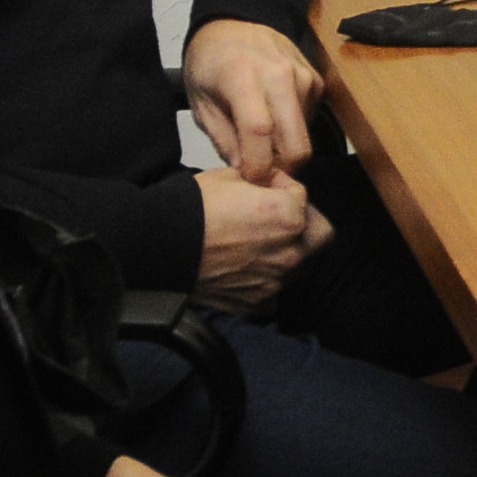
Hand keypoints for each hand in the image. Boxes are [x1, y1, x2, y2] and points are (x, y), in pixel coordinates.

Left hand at [186, 18, 320, 177]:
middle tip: (260, 173)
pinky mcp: (317, 81)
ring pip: (305, 137)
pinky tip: (274, 121)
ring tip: (263, 144)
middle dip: (281, 169)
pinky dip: (293, 131)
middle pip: (296, 143)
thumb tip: (246, 171)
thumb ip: (223, 139)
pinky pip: (310, 121)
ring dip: (285, 150)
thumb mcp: (201, 103)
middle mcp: (280, 76)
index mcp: (243, 78)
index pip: (259, 131)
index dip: (257, 166)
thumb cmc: (209, 64)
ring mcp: (304, 77)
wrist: (234, 23)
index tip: (249, 179)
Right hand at [194, 168, 327, 310]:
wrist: (159, 247)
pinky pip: (273, 292)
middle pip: (318, 233)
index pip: (301, 194)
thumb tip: (270, 185)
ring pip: (298, 263)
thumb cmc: (192, 210)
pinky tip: (247, 269)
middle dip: (303, 221)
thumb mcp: (231, 175)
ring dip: (285, 251)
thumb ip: (262, 181)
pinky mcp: (254, 300)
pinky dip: (265, 281)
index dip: (280, 185)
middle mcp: (288, 252)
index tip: (262, 185)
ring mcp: (273, 280)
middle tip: (277, 214)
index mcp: (288, 216)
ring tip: (255, 241)